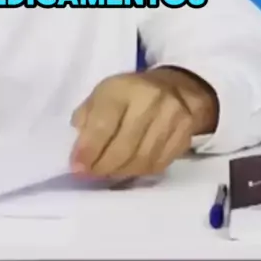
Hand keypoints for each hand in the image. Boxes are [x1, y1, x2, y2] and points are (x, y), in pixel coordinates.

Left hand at [69, 67, 218, 179]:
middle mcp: (150, 100)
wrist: (174, 88)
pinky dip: (138, 171)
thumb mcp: (103, 93)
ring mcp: (171, 118)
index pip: (103, 123)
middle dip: (102, 166)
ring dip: (119, 172)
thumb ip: (87, 117)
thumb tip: (79, 150)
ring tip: (106, 172)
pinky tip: (127, 168)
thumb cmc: (129, 92)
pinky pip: (157, 164)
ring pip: (141, 160)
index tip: (76, 167)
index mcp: (124, 86)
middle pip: (123, 146)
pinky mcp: (184, 135)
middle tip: (90, 174)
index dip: (88, 149)